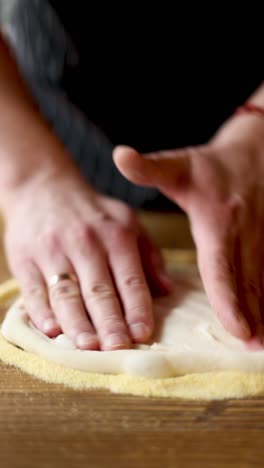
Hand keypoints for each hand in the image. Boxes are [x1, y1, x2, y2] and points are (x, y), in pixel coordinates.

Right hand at [3, 168, 170, 350]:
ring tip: (88, 347)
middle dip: (109, 322)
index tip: (143, 334)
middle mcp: (85, 242)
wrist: (44, 187)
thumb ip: (149, 256)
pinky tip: (52, 330)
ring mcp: (52, 251)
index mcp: (116, 235)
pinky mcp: (25, 259)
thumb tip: (167, 290)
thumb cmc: (93, 213)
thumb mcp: (128, 222)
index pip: (129, 278)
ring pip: (66, 293)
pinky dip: (42, 312)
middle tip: (118, 349)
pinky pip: (34, 290)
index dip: (137, 307)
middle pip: (98, 290)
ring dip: (77, 323)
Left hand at [114, 113, 263, 348]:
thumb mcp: (179, 164)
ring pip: (261, 280)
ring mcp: (262, 236)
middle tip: (252, 348)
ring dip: (262, 311)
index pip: (219, 265)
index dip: (227, 298)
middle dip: (250, 316)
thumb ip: (148, 168)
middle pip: (245, 281)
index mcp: (217, 221)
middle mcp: (243, 232)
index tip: (236, 328)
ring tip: (260, 344)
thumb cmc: (212, 165)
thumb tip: (118, 155)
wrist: (256, 152)